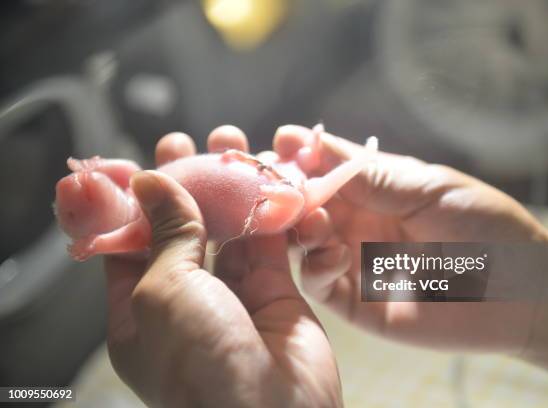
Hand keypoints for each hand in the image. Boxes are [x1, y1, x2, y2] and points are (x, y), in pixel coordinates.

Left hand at [103, 131, 340, 407]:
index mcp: (141, 311)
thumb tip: (151, 182)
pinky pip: (271, 244)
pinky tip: (265, 179)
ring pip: (229, 232)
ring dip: (230, 190)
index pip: (130, 245)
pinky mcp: (277, 294)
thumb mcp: (164, 292)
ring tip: (230, 145)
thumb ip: (165, 232)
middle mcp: (187, 302)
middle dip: (185, 187)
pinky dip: (269, 213)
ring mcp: (234, 298)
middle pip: (183, 232)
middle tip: (186, 143)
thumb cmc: (200, 364)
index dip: (134, 202)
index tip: (140, 161)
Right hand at [275, 126, 547, 396]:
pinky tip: (338, 253)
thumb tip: (308, 140)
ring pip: (302, 240)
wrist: (523, 292)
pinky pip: (319, 281)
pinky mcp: (356, 301)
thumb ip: (369, 174)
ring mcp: (354, 261)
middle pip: (303, 203)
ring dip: (299, 225)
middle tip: (276, 186)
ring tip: (313, 217)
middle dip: (286, 191)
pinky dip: (316, 265)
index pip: (322, 169)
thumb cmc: (486, 227)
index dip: (298, 156)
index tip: (281, 144)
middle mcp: (358, 222)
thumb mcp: (428, 188)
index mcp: (375, 190)